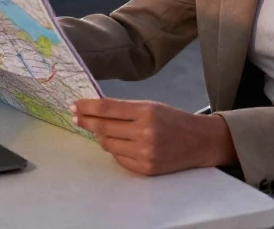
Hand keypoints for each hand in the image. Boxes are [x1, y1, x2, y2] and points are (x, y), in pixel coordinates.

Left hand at [72, 98, 237, 175]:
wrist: (198, 141)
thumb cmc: (172, 120)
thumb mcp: (151, 106)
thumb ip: (125, 109)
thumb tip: (94, 112)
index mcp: (146, 111)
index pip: (107, 108)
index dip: (87, 107)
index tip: (74, 105)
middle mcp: (145, 132)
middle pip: (103, 127)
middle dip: (86, 121)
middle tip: (75, 116)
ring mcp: (144, 152)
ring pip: (107, 144)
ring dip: (100, 136)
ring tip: (101, 130)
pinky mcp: (145, 168)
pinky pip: (118, 158)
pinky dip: (115, 150)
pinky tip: (119, 143)